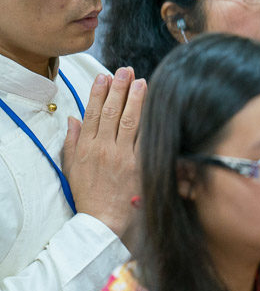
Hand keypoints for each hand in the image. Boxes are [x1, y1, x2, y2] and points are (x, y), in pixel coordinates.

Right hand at [63, 67, 145, 237]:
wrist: (103, 219)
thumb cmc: (88, 194)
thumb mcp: (71, 167)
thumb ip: (72, 141)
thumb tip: (73, 119)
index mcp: (87, 147)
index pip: (92, 113)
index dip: (97, 92)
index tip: (103, 76)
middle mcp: (105, 149)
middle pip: (112, 112)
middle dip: (118, 88)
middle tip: (125, 70)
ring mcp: (124, 157)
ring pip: (130, 122)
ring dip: (136, 99)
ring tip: (141, 81)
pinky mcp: (140, 166)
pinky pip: (146, 140)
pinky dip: (151, 123)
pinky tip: (156, 109)